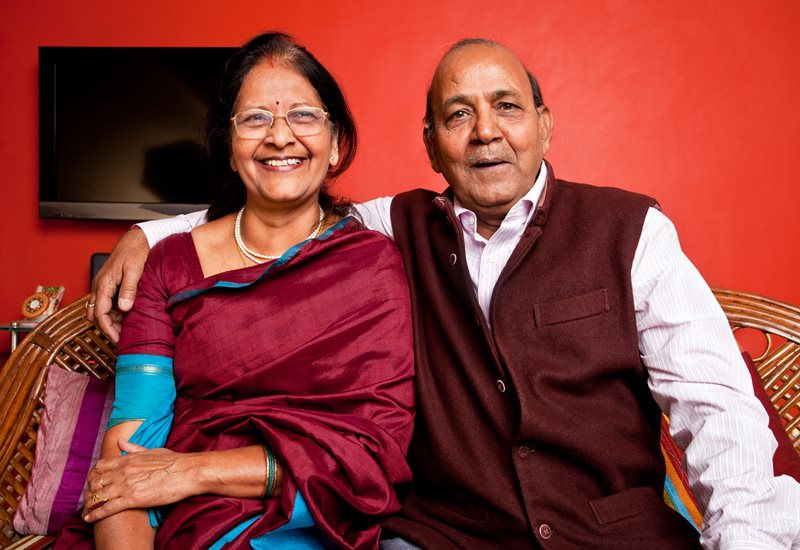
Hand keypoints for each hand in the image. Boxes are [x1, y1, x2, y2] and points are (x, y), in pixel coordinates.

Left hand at [82, 440, 199, 522]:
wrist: (188, 472)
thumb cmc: (174, 461)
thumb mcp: (152, 451)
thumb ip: (134, 448)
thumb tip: (120, 441)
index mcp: (128, 459)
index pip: (100, 466)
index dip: (92, 475)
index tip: (92, 482)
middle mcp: (124, 471)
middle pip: (96, 481)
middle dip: (89, 491)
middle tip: (88, 498)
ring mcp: (126, 485)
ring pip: (98, 495)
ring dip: (89, 504)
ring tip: (86, 510)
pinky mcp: (132, 499)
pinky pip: (107, 508)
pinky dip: (95, 514)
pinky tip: (89, 518)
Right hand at [88, 227, 149, 341]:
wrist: (135, 239)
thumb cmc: (135, 252)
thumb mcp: (134, 270)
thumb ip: (129, 289)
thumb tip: (124, 308)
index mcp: (103, 284)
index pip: (99, 313)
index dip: (107, 329)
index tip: (117, 339)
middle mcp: (99, 286)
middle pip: (95, 314)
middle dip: (106, 327)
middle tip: (122, 337)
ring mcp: (103, 285)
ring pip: (100, 309)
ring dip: (110, 320)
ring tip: (127, 329)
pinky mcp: (108, 284)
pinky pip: (106, 302)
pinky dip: (113, 312)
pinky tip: (127, 315)